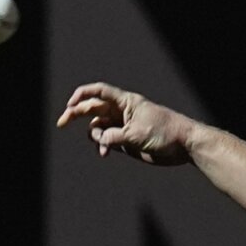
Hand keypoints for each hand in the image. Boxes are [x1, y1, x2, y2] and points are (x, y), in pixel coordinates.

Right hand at [55, 83, 197, 163]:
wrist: (184, 146)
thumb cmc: (166, 132)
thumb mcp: (137, 134)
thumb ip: (114, 137)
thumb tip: (99, 141)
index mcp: (126, 102)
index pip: (99, 92)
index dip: (81, 95)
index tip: (70, 105)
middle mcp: (122, 111)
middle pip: (92, 108)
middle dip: (76, 114)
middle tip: (61, 122)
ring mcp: (123, 126)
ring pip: (98, 127)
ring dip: (94, 136)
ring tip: (105, 147)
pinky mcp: (126, 140)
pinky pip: (107, 140)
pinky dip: (102, 146)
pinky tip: (105, 153)